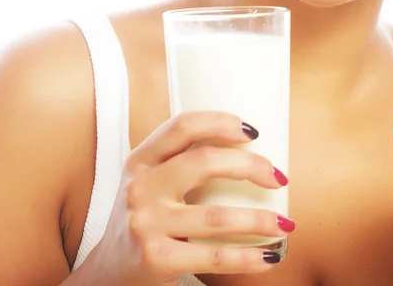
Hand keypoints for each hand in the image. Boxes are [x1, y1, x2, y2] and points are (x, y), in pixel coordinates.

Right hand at [81, 111, 291, 285]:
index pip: (182, 125)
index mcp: (142, 159)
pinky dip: (248, 258)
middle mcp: (140, 187)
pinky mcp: (155, 259)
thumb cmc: (144, 215)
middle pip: (204, 162)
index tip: (253, 131)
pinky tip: (270, 257)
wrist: (108, 271)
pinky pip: (213, 256)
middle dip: (251, 167)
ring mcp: (146, 223)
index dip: (220, 122)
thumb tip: (248, 147)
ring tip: (284, 223)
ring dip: (259, 220)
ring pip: (216, 216)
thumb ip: (181, 160)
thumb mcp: (149, 179)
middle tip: (278, 177)